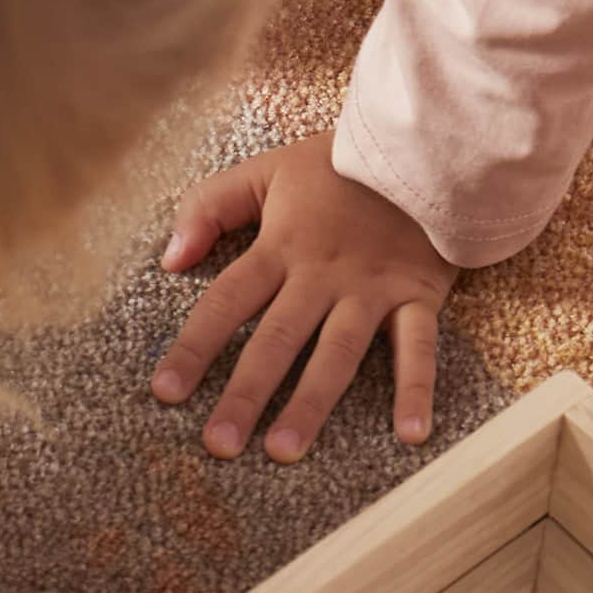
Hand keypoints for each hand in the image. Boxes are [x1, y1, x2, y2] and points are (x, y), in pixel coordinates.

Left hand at [151, 131, 457, 462]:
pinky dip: (418, 390)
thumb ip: (213, 206)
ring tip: (284, 450)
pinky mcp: (418, 296)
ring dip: (311, 404)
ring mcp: (371, 289)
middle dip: (245, 394)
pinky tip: (411, 436)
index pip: (226, 302)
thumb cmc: (343, 165)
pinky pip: (419, 349)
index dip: (194, 347)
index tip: (165, 392)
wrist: (427, 141)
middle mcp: (322, 275)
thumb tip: (169, 258)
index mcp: (282, 247)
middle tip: (219, 445)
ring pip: (336, 354)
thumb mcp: (270, 170)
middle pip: (276, 340)